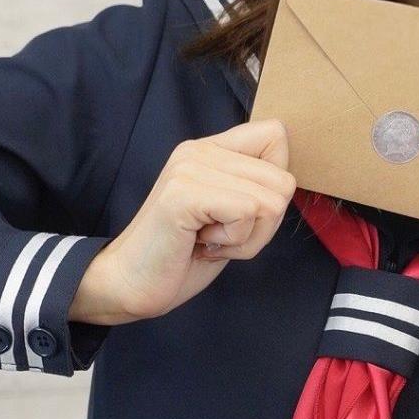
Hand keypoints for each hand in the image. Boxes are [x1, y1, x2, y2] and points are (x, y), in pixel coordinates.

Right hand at [69, 119, 296, 324]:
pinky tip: (203, 243)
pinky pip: (248, 212)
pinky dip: (236, 241)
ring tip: (211, 239)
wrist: (130, 283)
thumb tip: (288, 181)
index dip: (275, 183)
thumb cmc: (183, 254)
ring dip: (249, 237)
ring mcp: (190, 169)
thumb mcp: (229, 214)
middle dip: (264, 224)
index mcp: (211, 149)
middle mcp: (199, 150)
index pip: (275, 135)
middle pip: (283, 181)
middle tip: (222, 235)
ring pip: (271, 202)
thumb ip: (254, 188)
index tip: (241, 211)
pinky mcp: (184, 194)